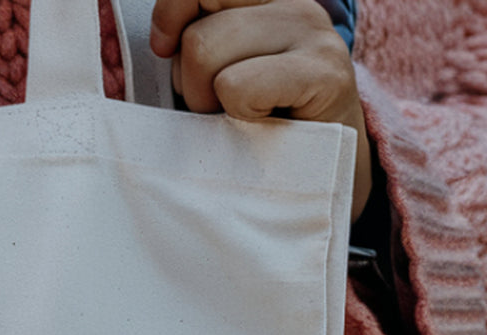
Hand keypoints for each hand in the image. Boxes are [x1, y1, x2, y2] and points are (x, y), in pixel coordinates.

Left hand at [150, 0, 371, 220]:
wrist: (321, 166)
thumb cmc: (259, 121)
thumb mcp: (219, 70)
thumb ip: (195, 39)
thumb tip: (160, 39)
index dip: (170, 12)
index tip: (163, 48)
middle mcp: (293, 3)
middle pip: (194, 32)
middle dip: (189, 79)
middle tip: (219, 105)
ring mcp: (313, 32)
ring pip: (205, 50)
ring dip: (208, 100)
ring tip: (242, 115)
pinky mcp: (325, 71)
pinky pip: (238, 86)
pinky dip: (238, 113)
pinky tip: (266, 120)